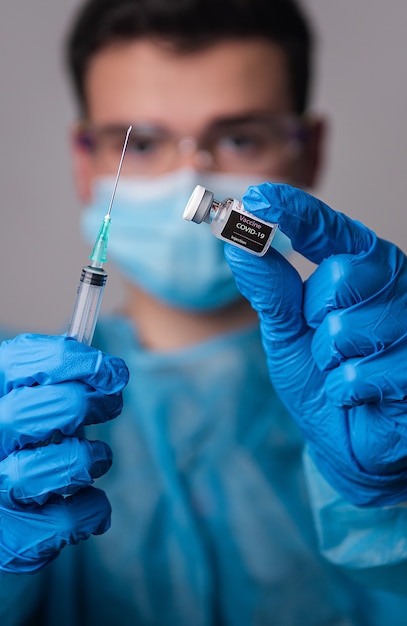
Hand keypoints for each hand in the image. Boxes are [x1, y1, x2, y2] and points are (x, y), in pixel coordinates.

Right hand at [0, 334, 128, 572]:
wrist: (4, 507)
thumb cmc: (25, 443)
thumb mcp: (32, 400)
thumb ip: (55, 380)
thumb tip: (106, 369)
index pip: (20, 363)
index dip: (74, 362)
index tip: (112, 371)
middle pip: (31, 413)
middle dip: (85, 404)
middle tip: (111, 405)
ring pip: (46, 468)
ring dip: (89, 459)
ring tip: (97, 458)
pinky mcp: (12, 535)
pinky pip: (64, 520)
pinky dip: (91, 508)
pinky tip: (89, 499)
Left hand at [225, 183, 406, 506]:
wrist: (345, 443)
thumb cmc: (319, 379)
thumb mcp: (287, 331)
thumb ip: (271, 288)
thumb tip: (238, 242)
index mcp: (362, 271)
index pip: (333, 231)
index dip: (297, 213)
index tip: (258, 199)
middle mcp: (394, 288)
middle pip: (341, 275)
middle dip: (316, 315)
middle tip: (323, 339)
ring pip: (348, 327)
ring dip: (328, 359)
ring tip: (342, 370)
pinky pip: (362, 373)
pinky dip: (344, 389)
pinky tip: (357, 396)